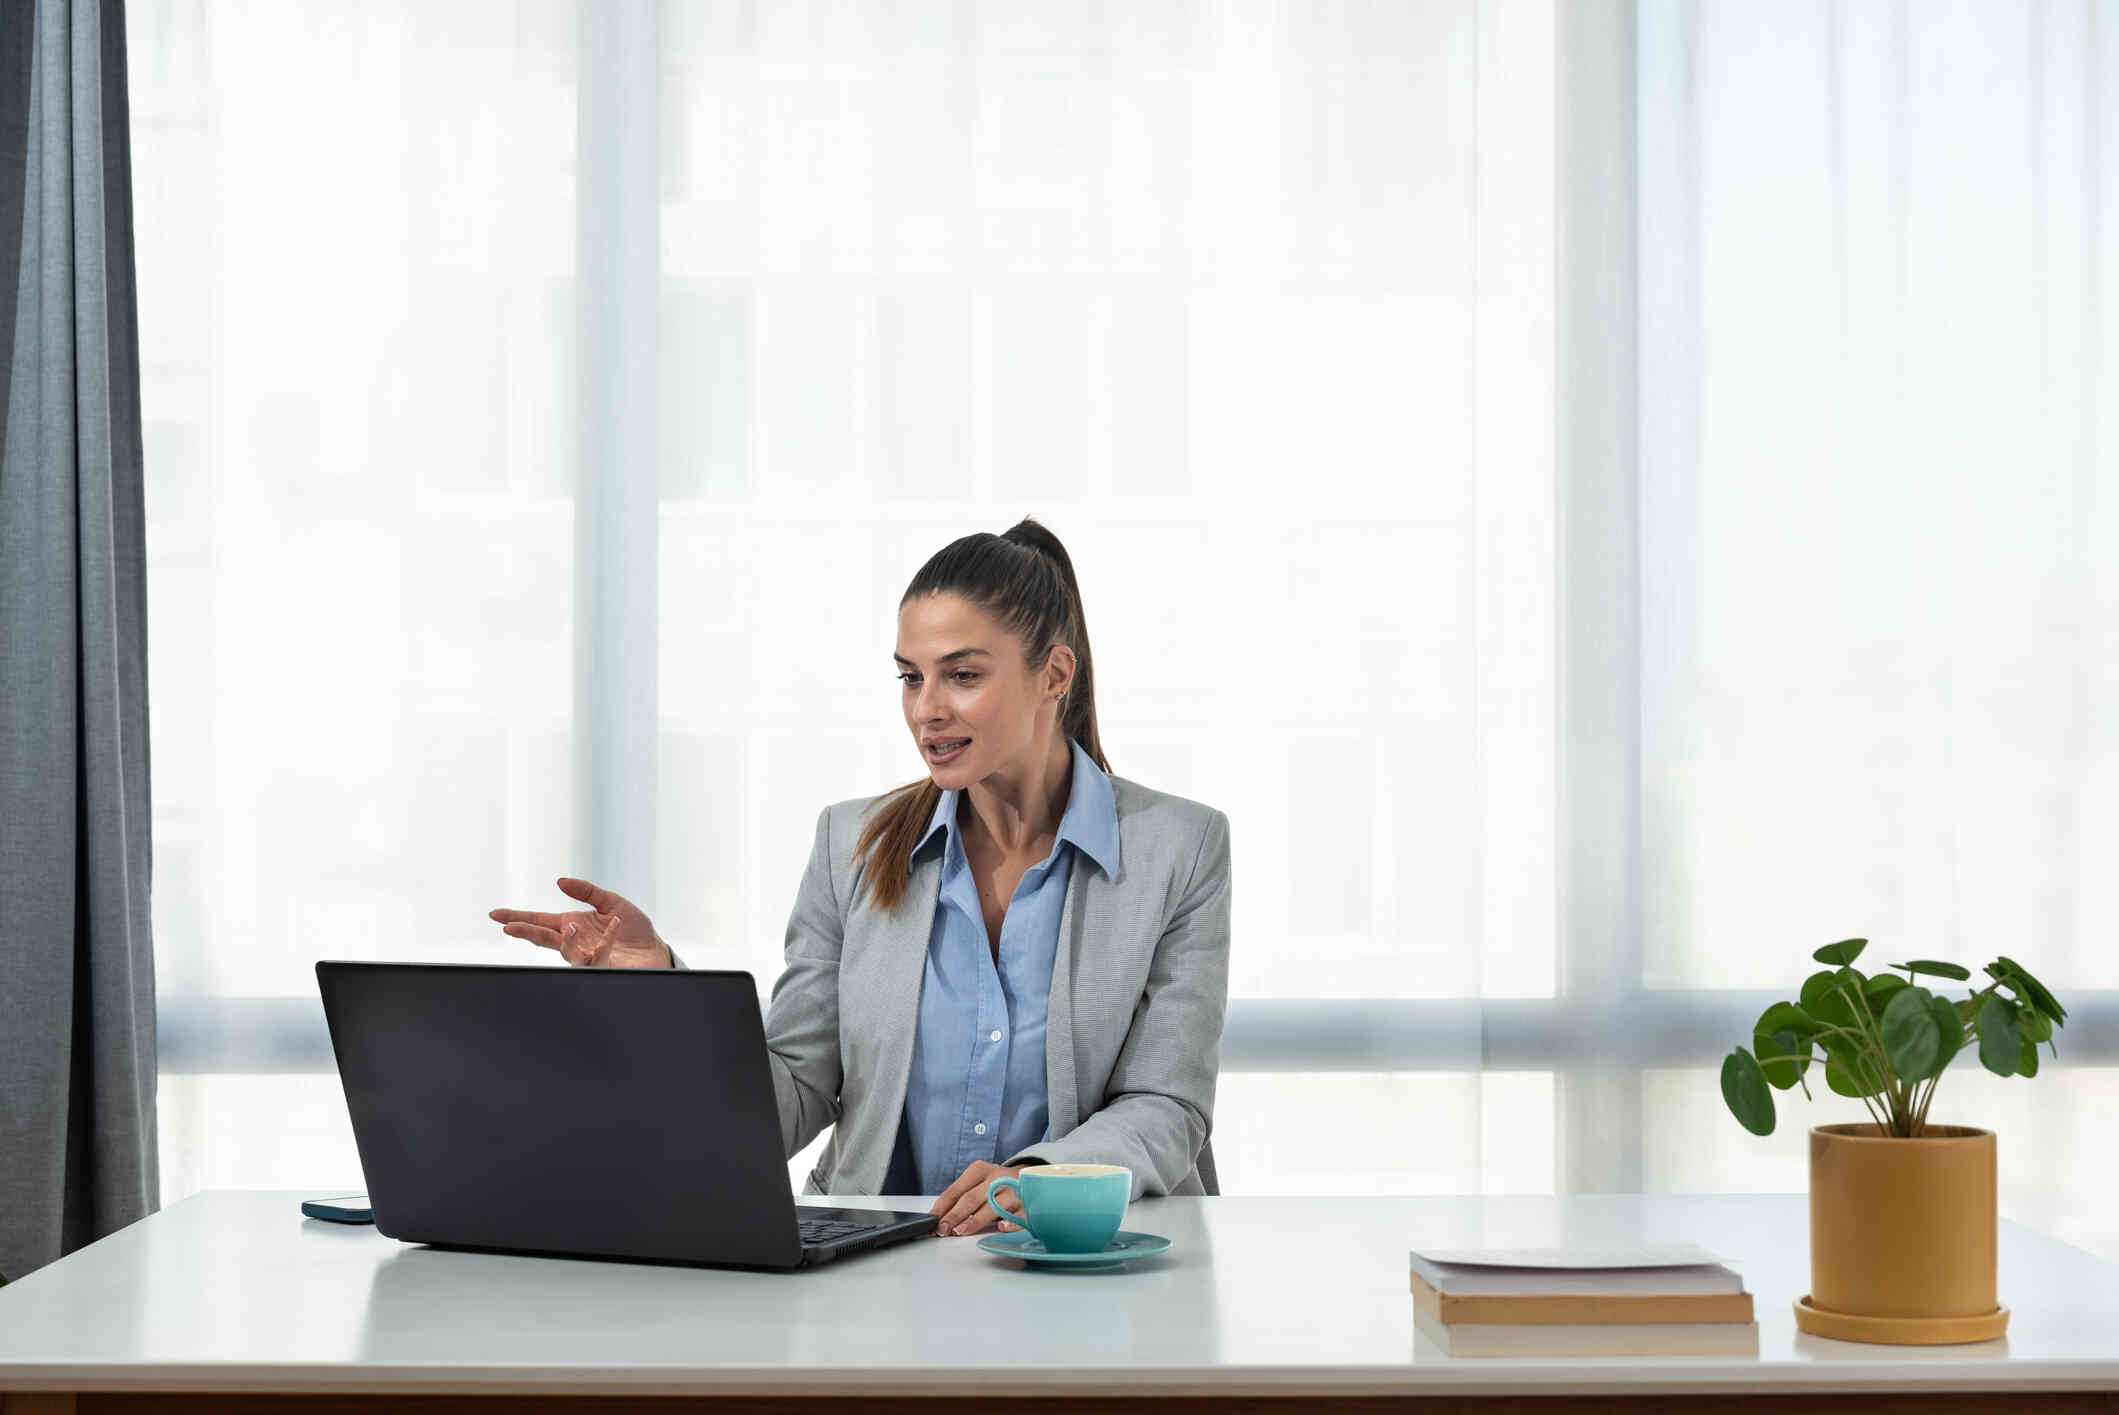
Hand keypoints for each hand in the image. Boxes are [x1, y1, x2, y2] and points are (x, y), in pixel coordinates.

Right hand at [488, 877, 672, 968]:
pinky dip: (607, 939)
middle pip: (544, 939)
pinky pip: (599, 956)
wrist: (653, 949)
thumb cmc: (632, 927)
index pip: (539, 921)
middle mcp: (575, 942)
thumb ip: (586, 891)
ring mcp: (587, 957)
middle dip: (526, 933)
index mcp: (571, 924)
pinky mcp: (604, 967)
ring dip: (567, 940)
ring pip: (567, 953)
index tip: (495, 915)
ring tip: (570, 925)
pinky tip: (616, 924)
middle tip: (510, 928)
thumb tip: (560, 881)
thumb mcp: (611, 901)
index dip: (517, 918)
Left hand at [930, 1161, 1024, 1236]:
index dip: (942, 1207)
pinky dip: (1010, 1223)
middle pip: (971, 1198)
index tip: (932, 1221)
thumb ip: (960, 1197)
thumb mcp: (978, 1182)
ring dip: (975, 1220)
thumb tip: (940, 1218)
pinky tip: (1001, 1227)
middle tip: (942, 1229)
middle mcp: (996, 1178)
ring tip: (960, 1231)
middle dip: (954, 1215)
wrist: (1030, 1177)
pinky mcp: (1027, 1205)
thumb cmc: (996, 1184)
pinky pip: (1018, 1216)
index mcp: (979, 1170)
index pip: (956, 1190)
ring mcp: (1013, 1191)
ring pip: (992, 1206)